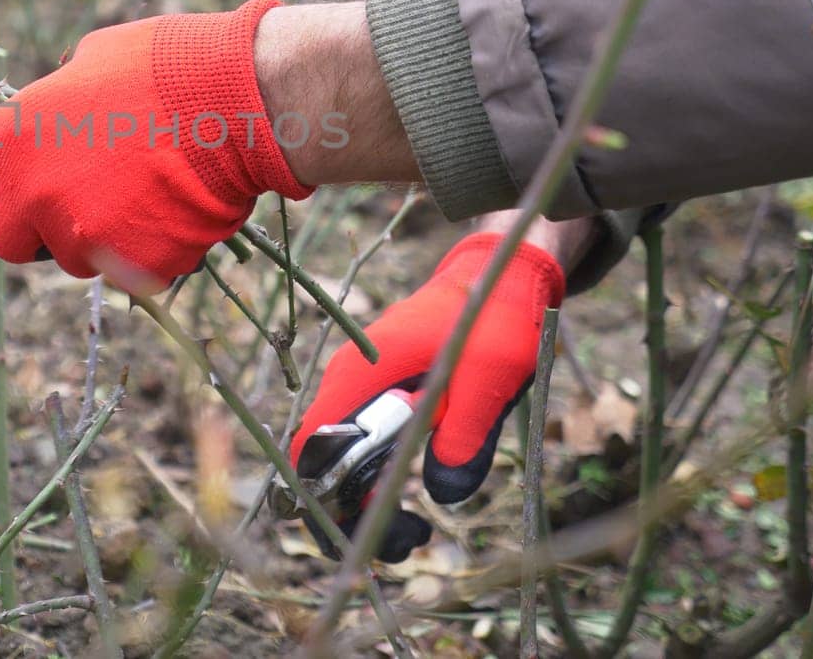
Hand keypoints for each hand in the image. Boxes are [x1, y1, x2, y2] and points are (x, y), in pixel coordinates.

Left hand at [0, 0, 312, 291]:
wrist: (238, 101)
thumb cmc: (169, 63)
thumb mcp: (92, 61)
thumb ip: (56, 102)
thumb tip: (55, 117)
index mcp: (11, 138)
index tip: (22, 184)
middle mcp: (33, 193)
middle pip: (6, 241)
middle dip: (36, 229)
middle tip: (79, 204)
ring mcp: (80, 235)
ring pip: (71, 258)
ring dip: (95, 239)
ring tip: (145, 193)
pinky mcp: (129, 266)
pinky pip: (127, 271)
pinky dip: (147, 251)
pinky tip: (176, 209)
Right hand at [290, 232, 565, 560]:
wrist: (499, 272)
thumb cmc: (494, 316)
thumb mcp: (490, 377)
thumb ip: (465, 436)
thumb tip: (442, 495)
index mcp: (363, 371)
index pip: (312, 443)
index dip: (323, 498)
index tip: (366, 535)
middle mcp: (349, 377)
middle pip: (322, 457)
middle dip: (351, 510)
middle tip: (407, 539)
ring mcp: (362, 381)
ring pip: (341, 451)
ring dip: (366, 495)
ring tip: (416, 527)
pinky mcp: (380, 387)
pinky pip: (362, 438)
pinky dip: (378, 472)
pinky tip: (417, 487)